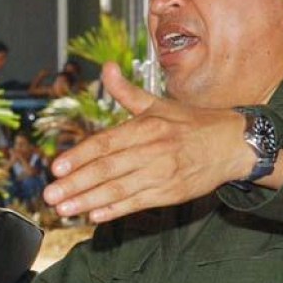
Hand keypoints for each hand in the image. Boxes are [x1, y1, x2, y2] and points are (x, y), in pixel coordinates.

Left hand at [42, 62, 253, 222]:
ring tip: (64, 208)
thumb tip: (107, 67)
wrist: (232, 144)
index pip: (104, 144)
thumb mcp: (157, 103)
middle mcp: (152, 151)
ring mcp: (161, 174)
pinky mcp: (169, 194)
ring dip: (88, 200)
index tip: (56, 167)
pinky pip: (137, 203)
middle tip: (50, 194)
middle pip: (106, 169)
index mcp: (146, 127)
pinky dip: (115, 210)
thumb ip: (126, 91)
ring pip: (118, 189)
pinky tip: (94, 215)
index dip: (78, 156)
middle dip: (76, 183)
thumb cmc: (190, 123)